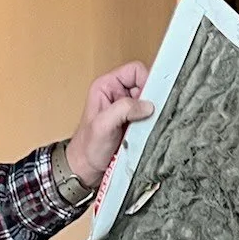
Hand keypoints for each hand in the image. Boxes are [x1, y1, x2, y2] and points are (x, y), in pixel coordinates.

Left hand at [65, 62, 152, 188]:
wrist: (86, 169)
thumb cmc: (88, 147)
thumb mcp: (103, 125)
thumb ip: (124, 109)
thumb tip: (148, 105)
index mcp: (107, 85)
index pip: (135, 70)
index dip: (146, 81)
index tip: (150, 99)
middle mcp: (118, 93)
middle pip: (146, 85)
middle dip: (151, 100)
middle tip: (149, 116)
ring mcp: (127, 108)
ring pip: (150, 102)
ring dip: (151, 114)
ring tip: (145, 128)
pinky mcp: (134, 122)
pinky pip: (150, 117)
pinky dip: (152, 124)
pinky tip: (147, 133)